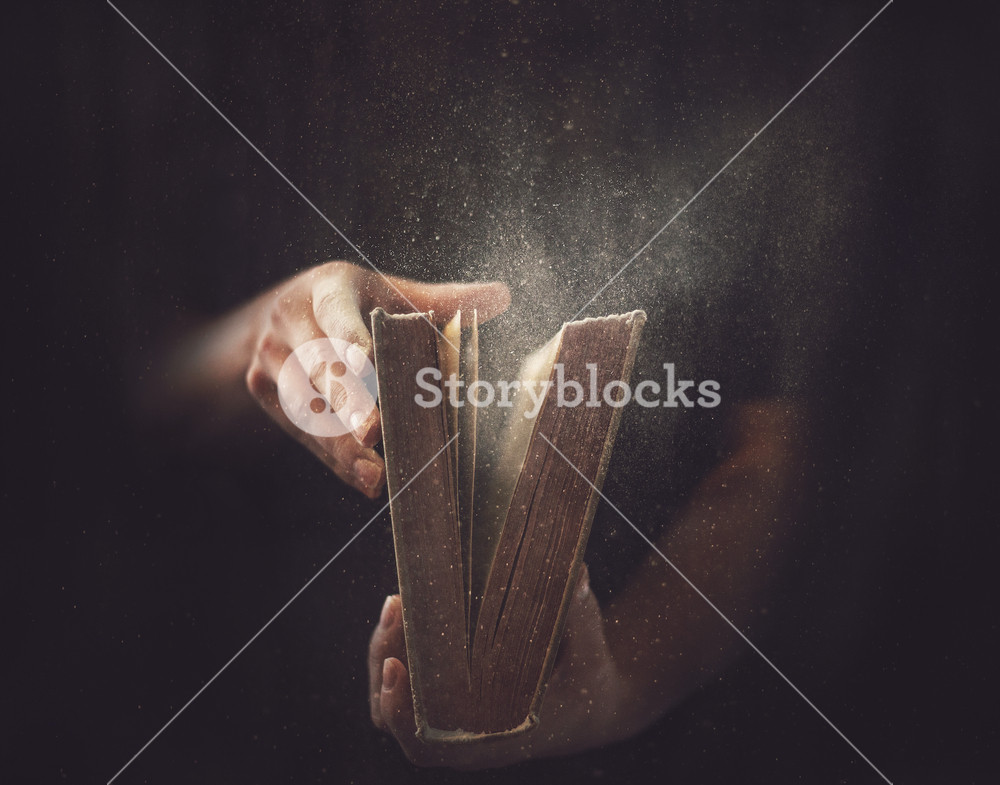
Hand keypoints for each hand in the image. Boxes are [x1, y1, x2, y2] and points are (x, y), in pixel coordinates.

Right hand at [235, 261, 508, 497]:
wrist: (279, 316)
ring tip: (374, 472)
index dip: (349, 337)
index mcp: (325, 289)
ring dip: (341, 443)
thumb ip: (440, 300)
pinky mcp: (264, 391)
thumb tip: (502, 296)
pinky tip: (364, 478)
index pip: (335, 312)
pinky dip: (334, 456)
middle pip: (318, 365)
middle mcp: (290, 321)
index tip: (366, 361)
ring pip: (306, 406)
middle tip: (374, 430)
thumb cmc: (352, 305)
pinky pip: (301, 429)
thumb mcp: (387, 292)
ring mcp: (272, 358)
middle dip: (346, 401)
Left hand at [368, 566, 632, 768]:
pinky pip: (407, 679)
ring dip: (387, 649)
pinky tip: (405, 605)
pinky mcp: (447, 694)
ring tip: (397, 601)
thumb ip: (579, 616)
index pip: (429, 745)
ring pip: (394, 696)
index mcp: (496, 738)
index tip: (395, 668)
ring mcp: (452, 717)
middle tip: (397, 607)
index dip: (402, 714)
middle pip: (399, 715)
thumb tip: (576, 572)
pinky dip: (399, 646)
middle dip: (386, 658)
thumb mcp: (590, 652)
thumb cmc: (588, 679)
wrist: (594, 704)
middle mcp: (467, 736)